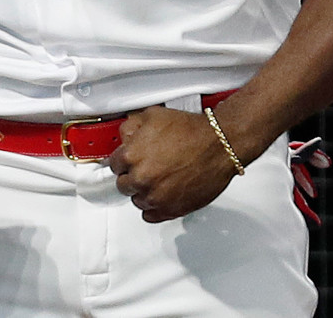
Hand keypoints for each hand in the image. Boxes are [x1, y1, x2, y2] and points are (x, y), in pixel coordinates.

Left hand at [104, 106, 239, 222]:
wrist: (219, 145)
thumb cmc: (191, 131)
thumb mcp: (153, 116)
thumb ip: (131, 127)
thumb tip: (125, 137)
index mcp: (131, 156)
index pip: (113, 165)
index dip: (123, 161)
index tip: (129, 161)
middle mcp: (141, 179)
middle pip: (123, 184)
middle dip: (132, 175)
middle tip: (145, 169)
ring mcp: (155, 197)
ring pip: (136, 200)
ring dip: (143, 191)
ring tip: (157, 180)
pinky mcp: (171, 210)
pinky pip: (150, 216)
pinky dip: (153, 208)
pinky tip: (159, 196)